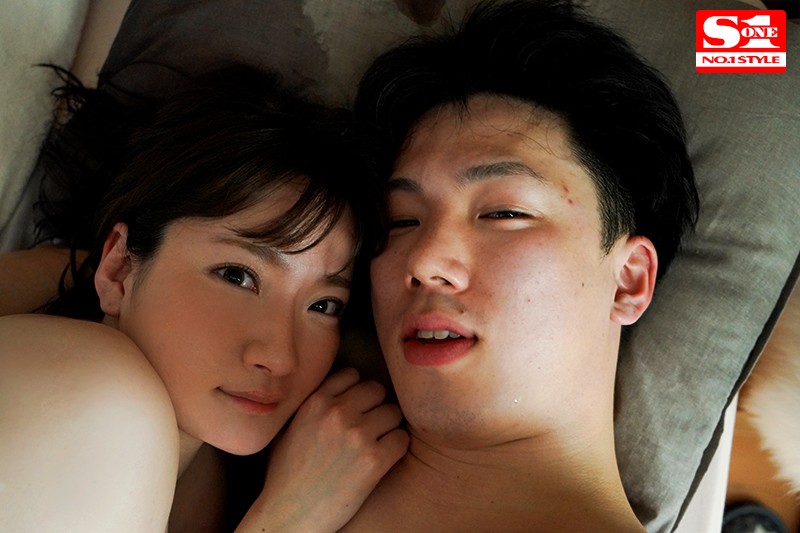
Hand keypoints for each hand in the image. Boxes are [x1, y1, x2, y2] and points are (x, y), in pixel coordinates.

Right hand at [235, 368, 407, 531]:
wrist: (289, 515)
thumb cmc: (286, 475)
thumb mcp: (290, 428)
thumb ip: (313, 405)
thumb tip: (337, 390)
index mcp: (315, 402)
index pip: (352, 375)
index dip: (357, 391)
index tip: (356, 407)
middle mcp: (337, 413)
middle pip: (377, 390)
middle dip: (375, 407)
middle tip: (369, 426)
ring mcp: (357, 435)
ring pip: (393, 412)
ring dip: (388, 427)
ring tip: (376, 444)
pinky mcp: (374, 460)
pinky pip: (401, 439)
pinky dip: (396, 448)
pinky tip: (383, 458)